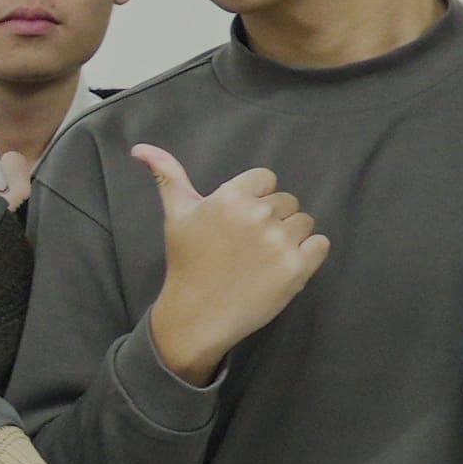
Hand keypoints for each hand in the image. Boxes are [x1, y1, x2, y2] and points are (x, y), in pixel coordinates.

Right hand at [132, 143, 334, 386]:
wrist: (197, 315)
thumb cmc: (188, 262)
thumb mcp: (176, 215)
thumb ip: (168, 176)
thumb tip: (141, 148)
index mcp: (231, 197)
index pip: (266, 179)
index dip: (255, 199)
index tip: (239, 223)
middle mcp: (258, 215)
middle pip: (287, 201)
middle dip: (272, 220)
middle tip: (248, 245)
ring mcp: (279, 243)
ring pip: (305, 222)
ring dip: (291, 237)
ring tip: (264, 257)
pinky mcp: (297, 268)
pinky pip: (321, 244)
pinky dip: (309, 254)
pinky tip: (283, 265)